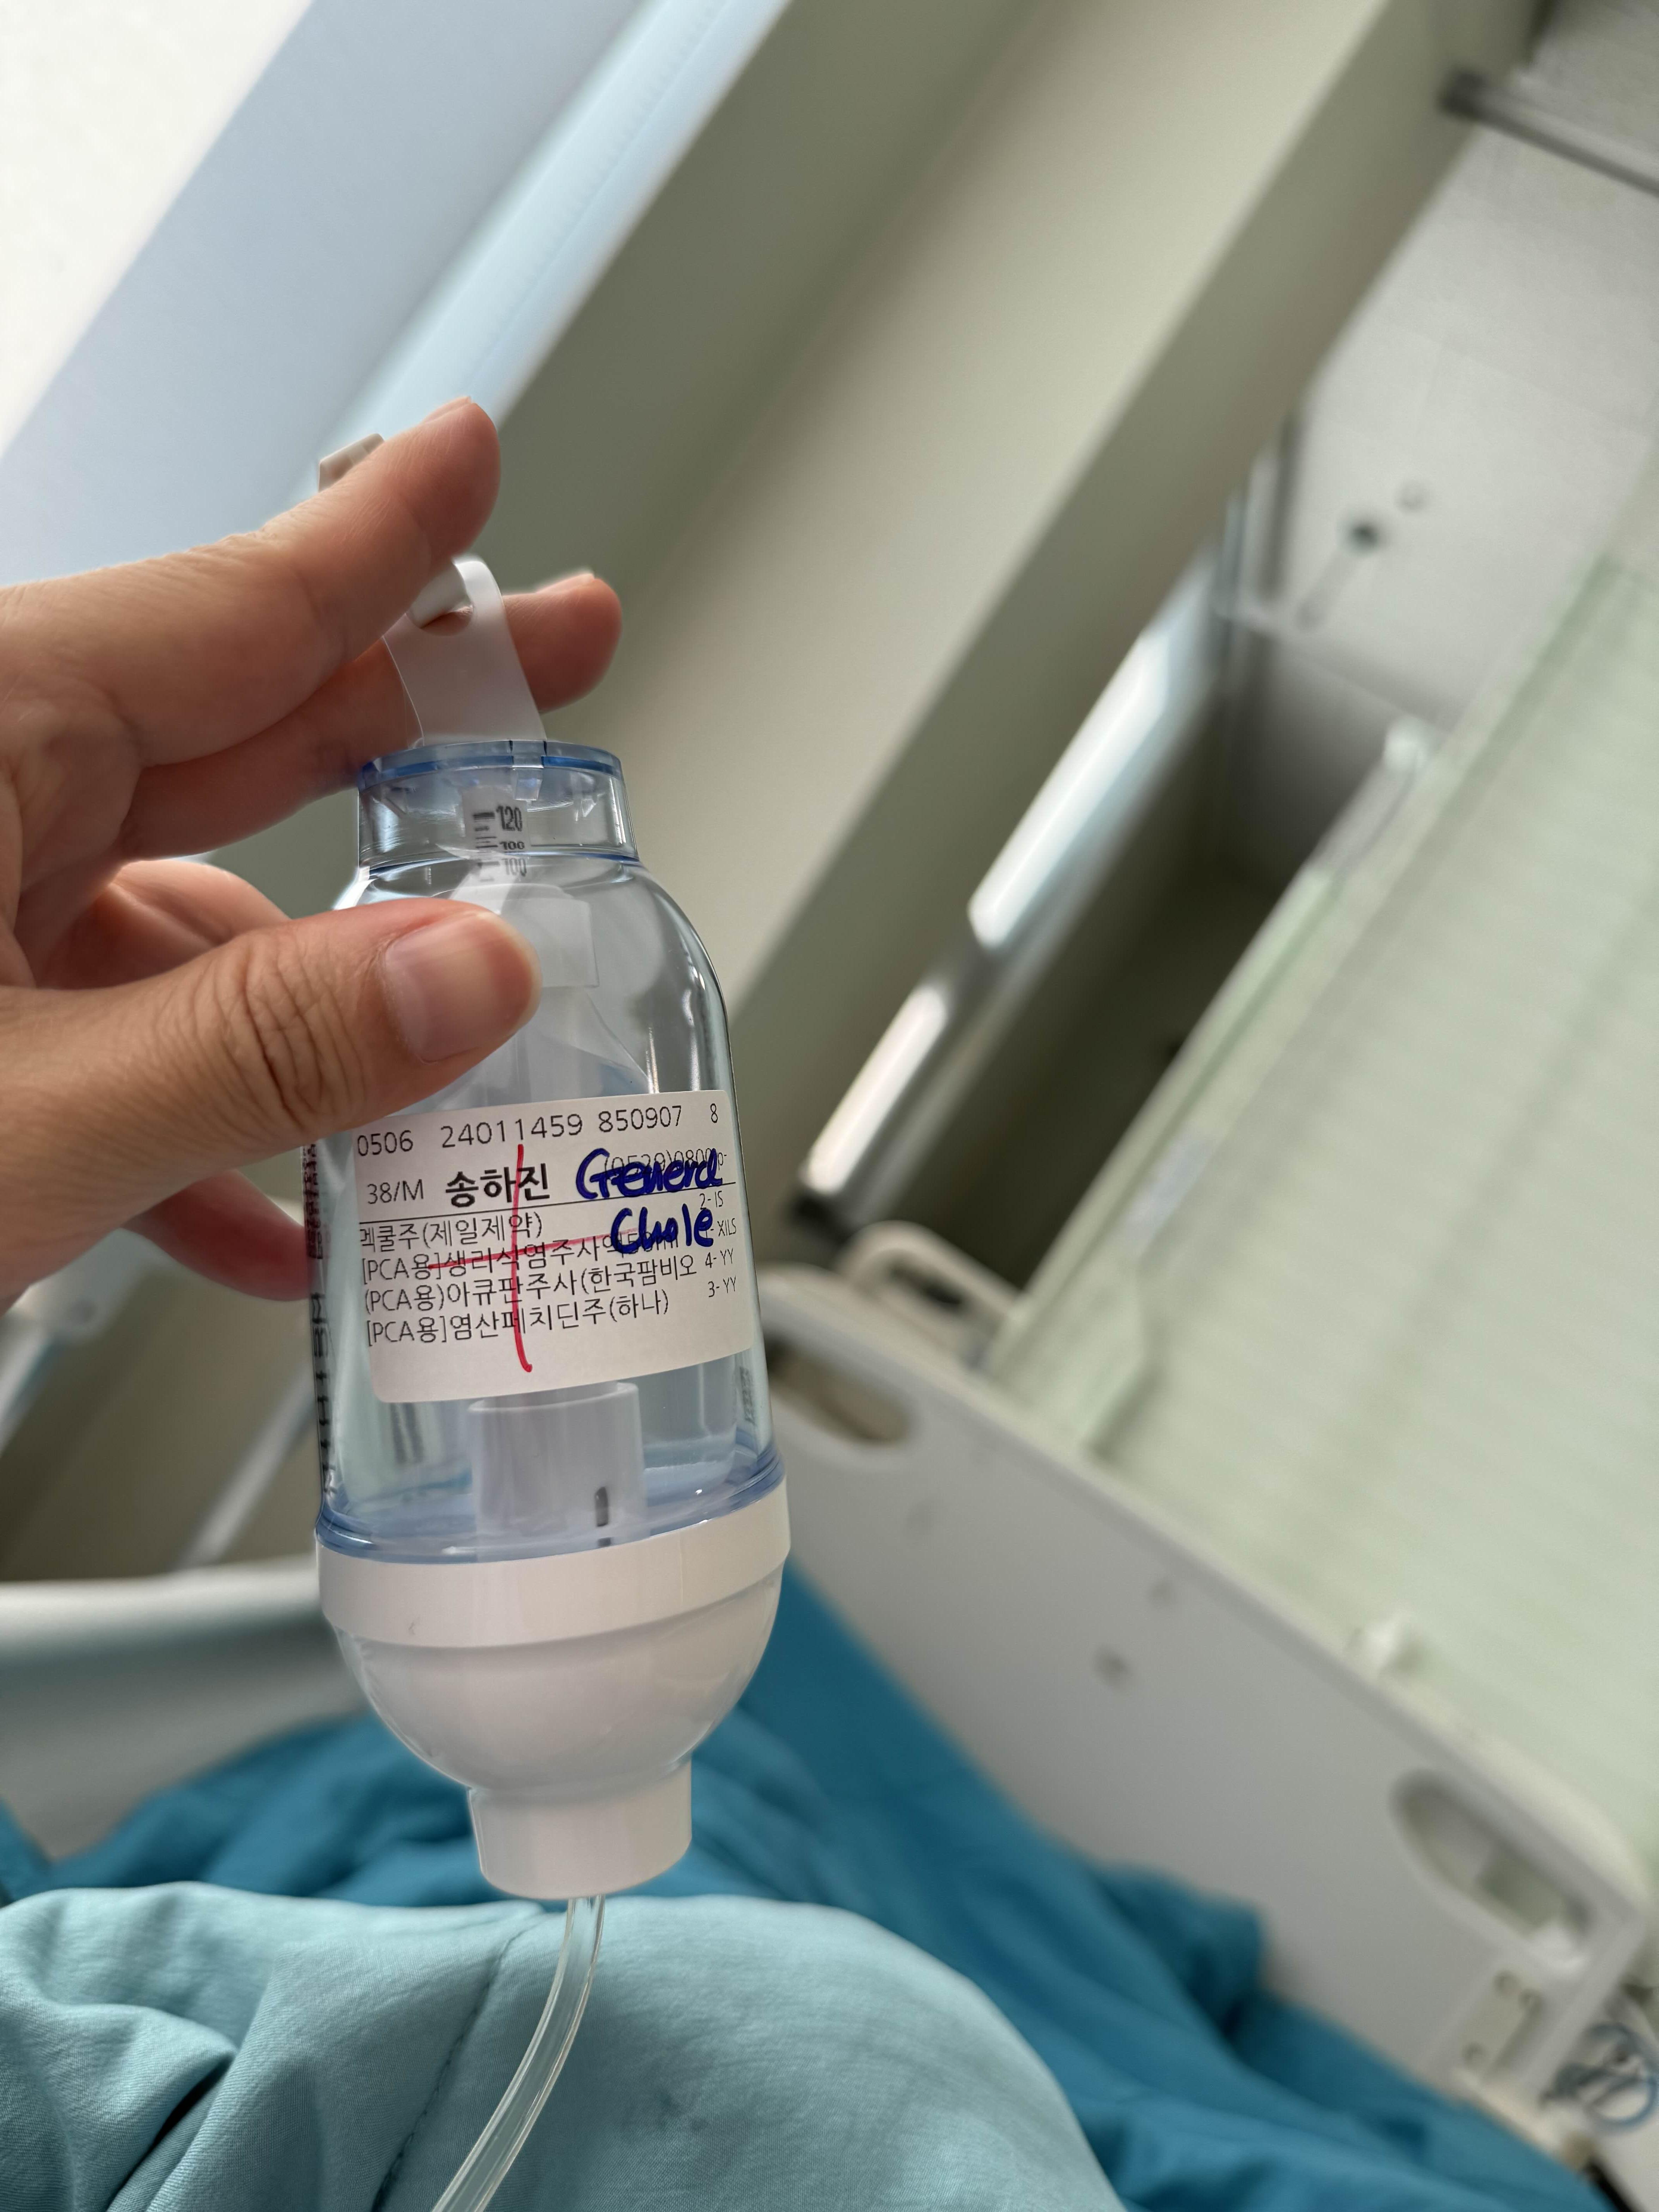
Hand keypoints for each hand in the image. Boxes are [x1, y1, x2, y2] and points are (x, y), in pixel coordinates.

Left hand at [0, 400, 619, 1305]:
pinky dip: (193, 1117)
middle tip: (538, 693)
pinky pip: (99, 1021)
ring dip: (303, 1018)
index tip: (471, 461)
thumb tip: (470, 971)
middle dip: (397, 741)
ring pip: (174, 915)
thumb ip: (263, 1046)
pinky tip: (263, 1227)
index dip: (377, 543)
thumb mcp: (22, 1120)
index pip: (227, 607)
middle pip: (223, 731)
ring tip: (420, 1113)